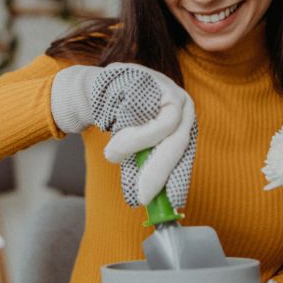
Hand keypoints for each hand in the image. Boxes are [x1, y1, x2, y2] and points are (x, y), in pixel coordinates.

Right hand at [51, 63, 195, 206]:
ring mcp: (170, 90)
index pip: (184, 155)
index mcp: (183, 124)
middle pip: (179, 143)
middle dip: (159, 173)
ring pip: (166, 128)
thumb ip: (140, 166)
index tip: (169, 203)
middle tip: (144, 196)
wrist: (98, 89)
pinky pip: (146, 110)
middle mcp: (183, 106)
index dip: (177, 179)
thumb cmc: (119, 120)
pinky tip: (115, 133)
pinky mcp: (152, 79)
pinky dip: (132, 131)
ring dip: (136, 147)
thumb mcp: (133, 147)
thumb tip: (141, 200)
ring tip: (113, 154)